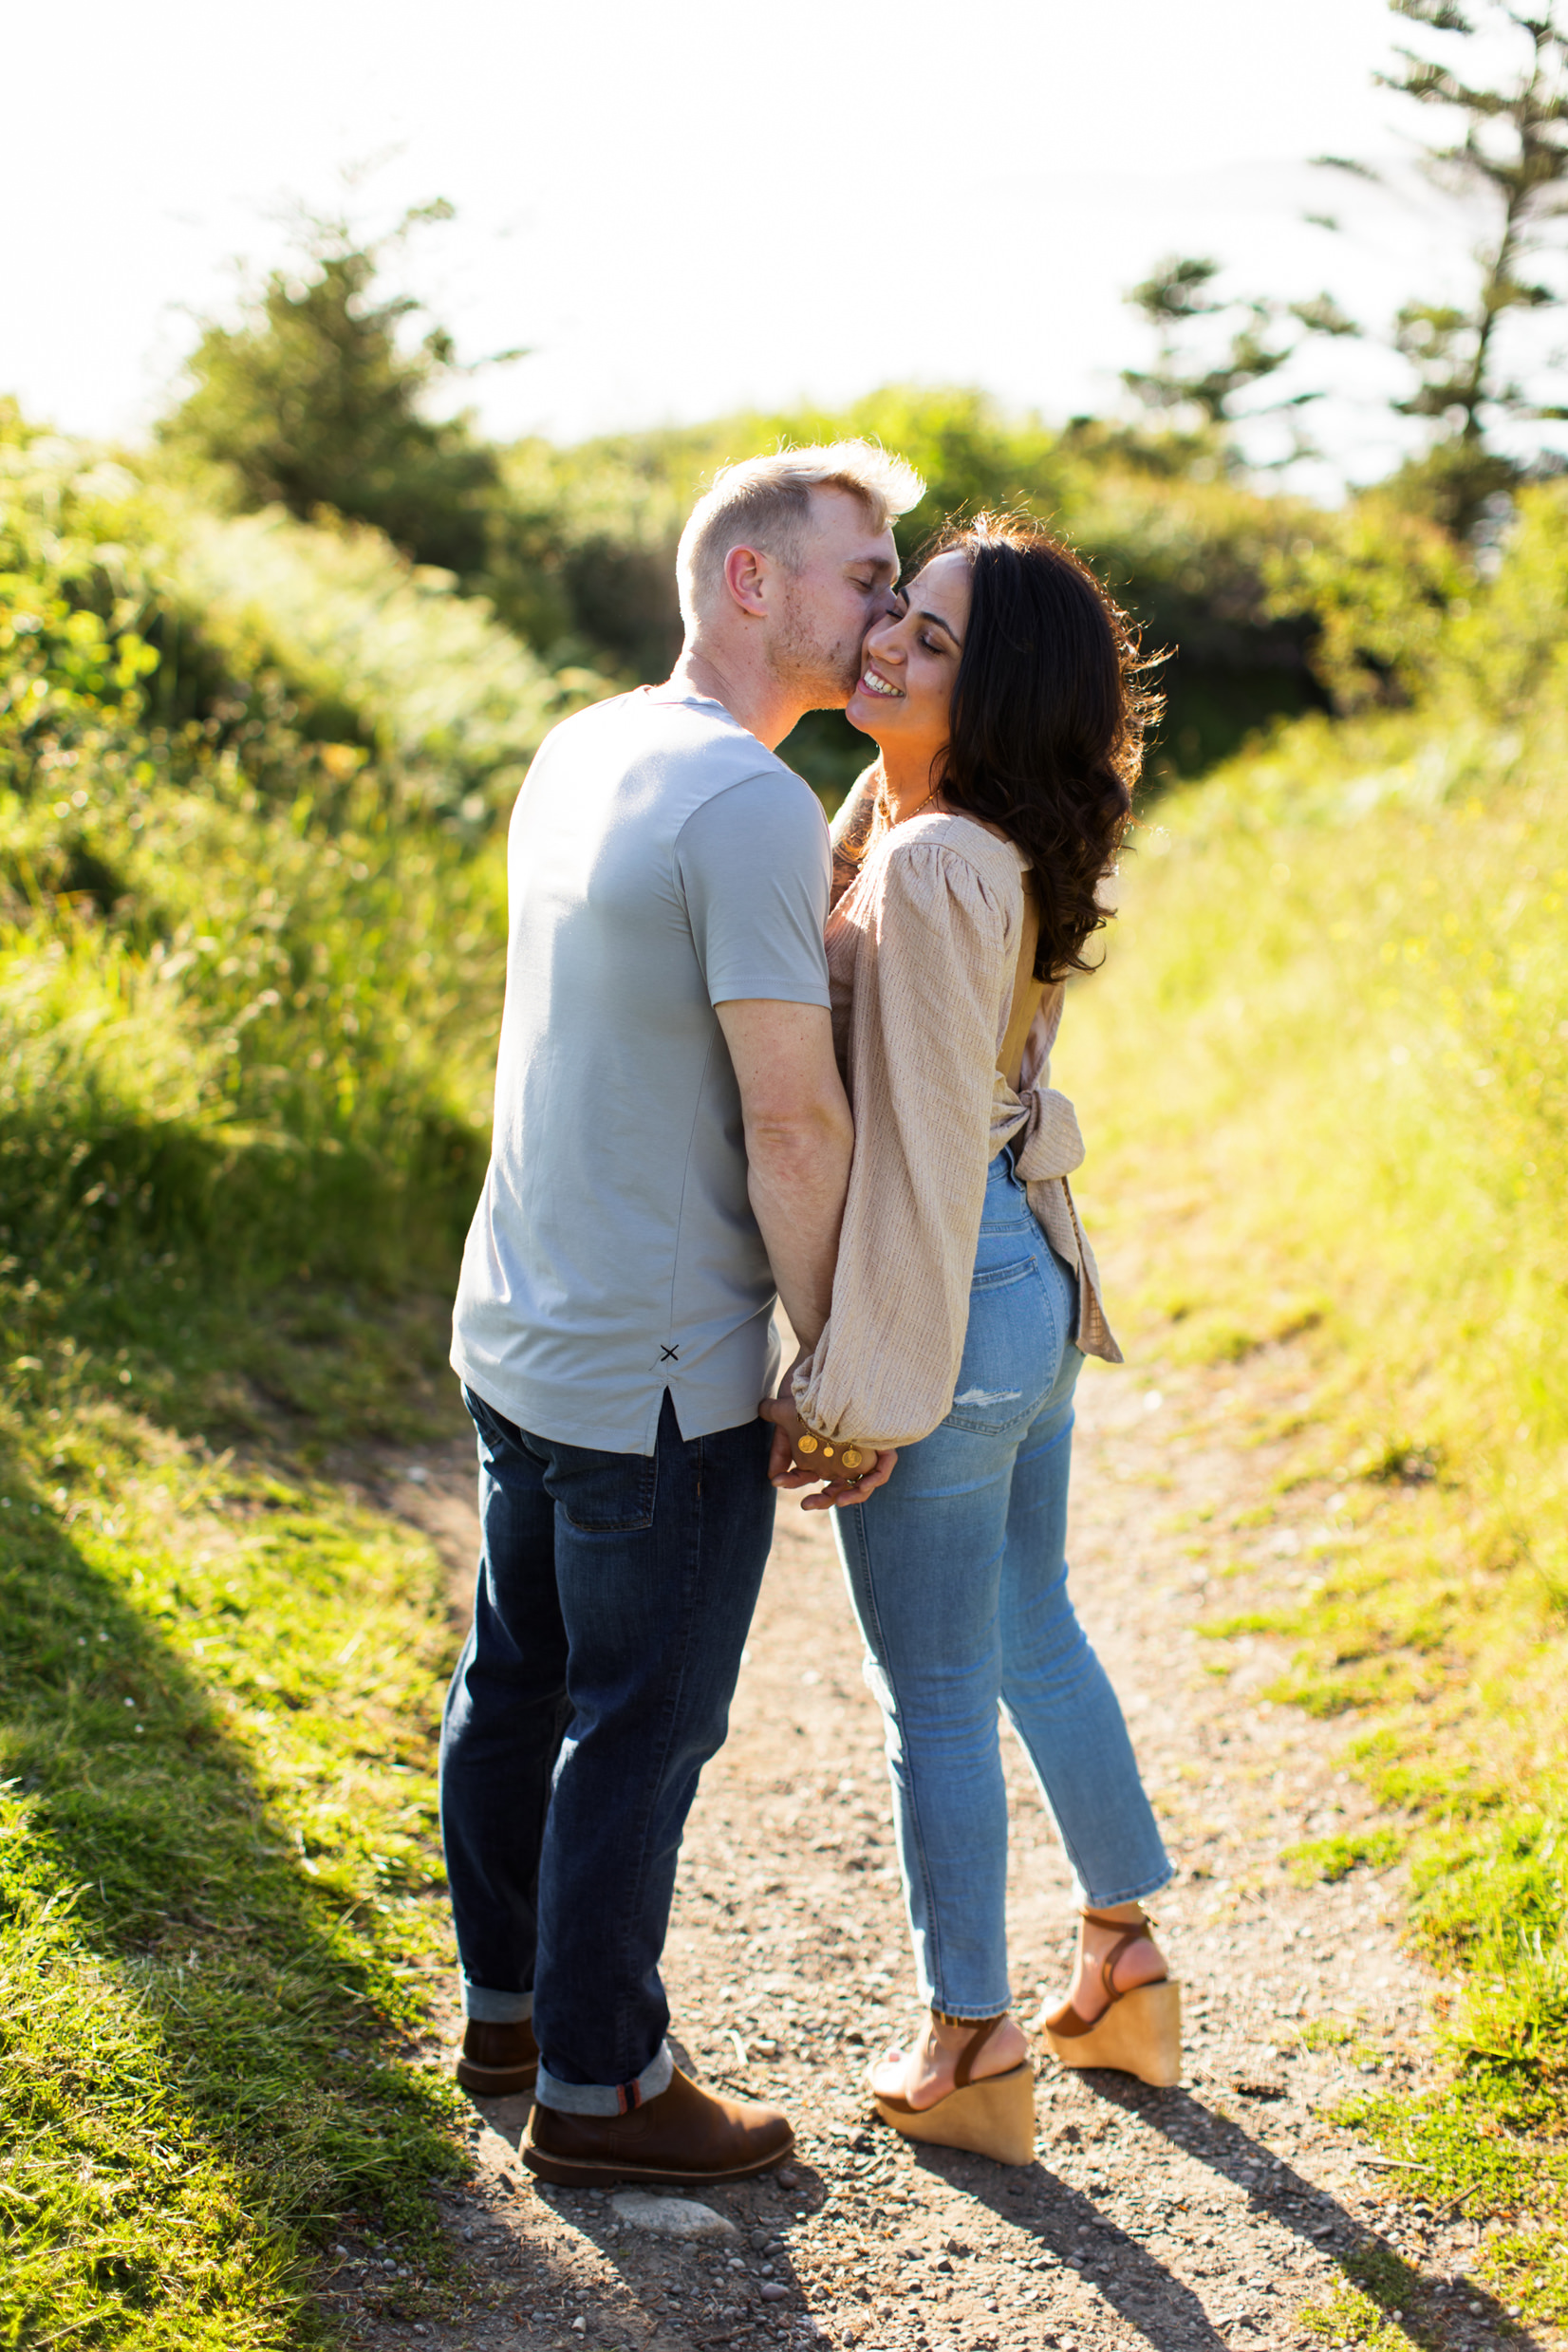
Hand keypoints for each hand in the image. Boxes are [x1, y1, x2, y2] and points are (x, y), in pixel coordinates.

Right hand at [757, 1393, 896, 1510]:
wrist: (824, 1369)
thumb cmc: (805, 1393)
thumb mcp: (785, 1418)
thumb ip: (779, 1448)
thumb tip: (772, 1477)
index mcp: (821, 1456)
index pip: (811, 1478)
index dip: (795, 1482)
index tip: (779, 1481)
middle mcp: (842, 1457)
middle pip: (837, 1487)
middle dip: (822, 1500)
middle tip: (806, 1503)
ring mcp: (861, 1452)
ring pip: (861, 1484)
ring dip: (850, 1495)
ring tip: (838, 1500)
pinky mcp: (879, 1444)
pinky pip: (882, 1470)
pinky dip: (874, 1479)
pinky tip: (861, 1485)